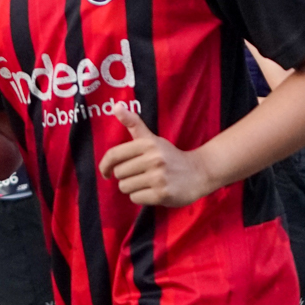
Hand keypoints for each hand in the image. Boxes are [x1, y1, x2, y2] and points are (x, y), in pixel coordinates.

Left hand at [97, 104, 213, 206]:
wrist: (199, 172)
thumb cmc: (170, 156)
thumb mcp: (153, 139)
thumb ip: (133, 123)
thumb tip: (116, 106)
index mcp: (148, 144)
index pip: (113, 155)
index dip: (104, 165)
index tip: (106, 172)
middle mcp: (154, 159)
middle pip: (118, 173)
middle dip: (126, 176)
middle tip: (141, 174)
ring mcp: (158, 177)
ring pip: (125, 187)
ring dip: (133, 188)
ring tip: (148, 183)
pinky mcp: (162, 194)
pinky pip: (135, 198)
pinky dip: (142, 197)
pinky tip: (154, 191)